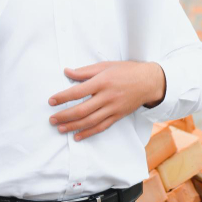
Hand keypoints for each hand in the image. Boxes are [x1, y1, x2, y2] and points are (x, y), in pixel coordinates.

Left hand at [47, 61, 165, 140]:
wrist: (149, 82)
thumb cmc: (127, 71)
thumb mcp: (106, 66)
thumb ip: (85, 71)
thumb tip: (67, 72)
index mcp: (102, 82)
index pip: (78, 91)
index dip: (63, 97)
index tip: (51, 101)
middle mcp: (107, 96)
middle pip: (82, 110)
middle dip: (64, 116)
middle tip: (52, 119)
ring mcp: (113, 108)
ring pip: (90, 121)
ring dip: (73, 126)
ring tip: (60, 128)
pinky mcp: (118, 116)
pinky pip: (101, 127)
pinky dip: (88, 133)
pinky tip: (77, 136)